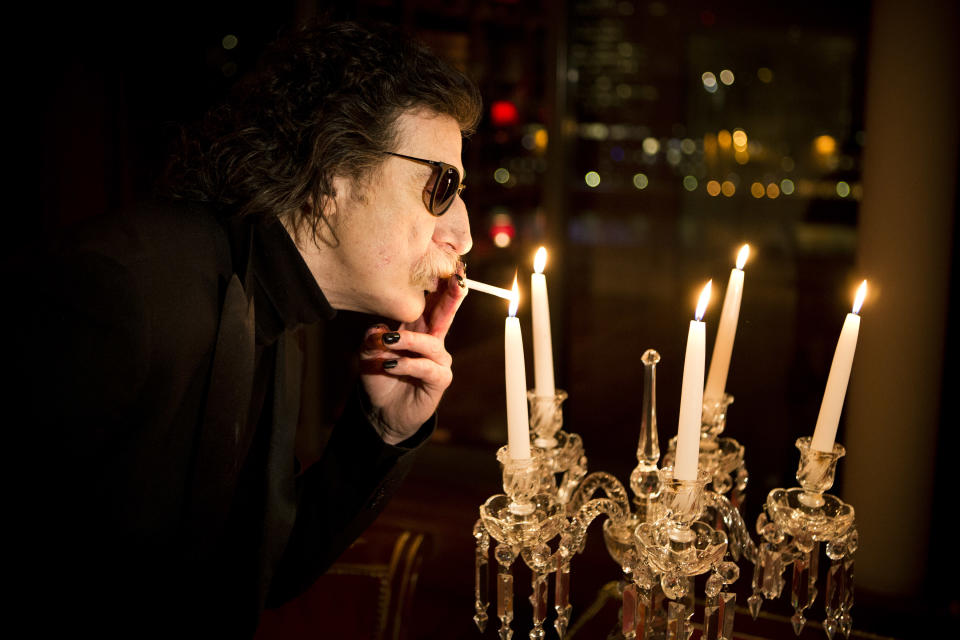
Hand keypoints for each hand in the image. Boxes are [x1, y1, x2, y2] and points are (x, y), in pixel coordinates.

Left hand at [360, 269, 466, 443]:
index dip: (436, 283)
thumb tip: (381, 330)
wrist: (382, 411)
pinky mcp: (439, 379)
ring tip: (388, 342)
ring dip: (409, 340)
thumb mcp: (369, 354)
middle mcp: (431, 339)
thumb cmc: (379, 376)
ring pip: (430, 342)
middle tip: (458, 278)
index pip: (428, 301)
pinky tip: (391, 365)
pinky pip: (426, 367)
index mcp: (416, 327)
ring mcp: (438, 359)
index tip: (445, 263)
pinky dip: (407, 364)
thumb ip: (373, 338)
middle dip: (452, 295)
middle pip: (444, 313)